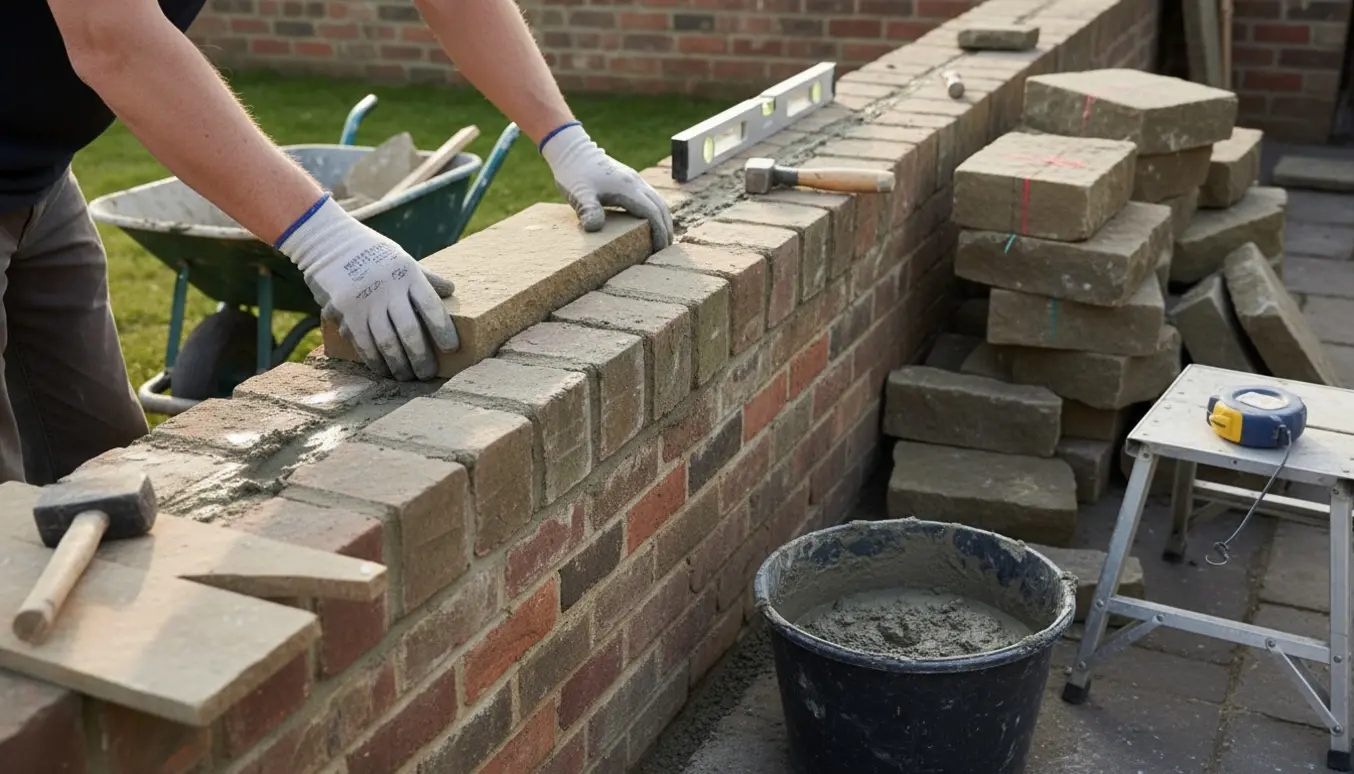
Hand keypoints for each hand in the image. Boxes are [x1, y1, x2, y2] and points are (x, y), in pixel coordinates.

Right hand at [276, 196, 459, 380]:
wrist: (330, 242)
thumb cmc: (373, 254)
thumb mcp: (402, 259)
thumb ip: (425, 278)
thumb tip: (451, 290)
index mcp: (408, 274)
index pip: (432, 307)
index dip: (444, 331)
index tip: (452, 349)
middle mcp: (389, 288)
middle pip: (410, 331)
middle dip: (421, 358)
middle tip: (428, 374)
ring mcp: (367, 301)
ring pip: (387, 343)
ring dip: (398, 365)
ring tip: (407, 376)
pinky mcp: (347, 311)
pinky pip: (364, 343)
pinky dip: (375, 361)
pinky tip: (384, 370)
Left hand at [540, 122, 673, 251]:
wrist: (572, 150)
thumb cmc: (574, 174)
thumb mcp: (579, 195)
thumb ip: (588, 210)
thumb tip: (594, 228)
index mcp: (628, 188)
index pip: (653, 213)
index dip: (660, 232)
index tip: (660, 249)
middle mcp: (636, 183)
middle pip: (661, 207)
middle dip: (667, 228)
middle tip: (665, 249)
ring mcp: (634, 180)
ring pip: (658, 201)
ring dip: (663, 219)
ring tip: (661, 239)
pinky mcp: (630, 179)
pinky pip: (650, 197)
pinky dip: (655, 211)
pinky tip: (648, 222)